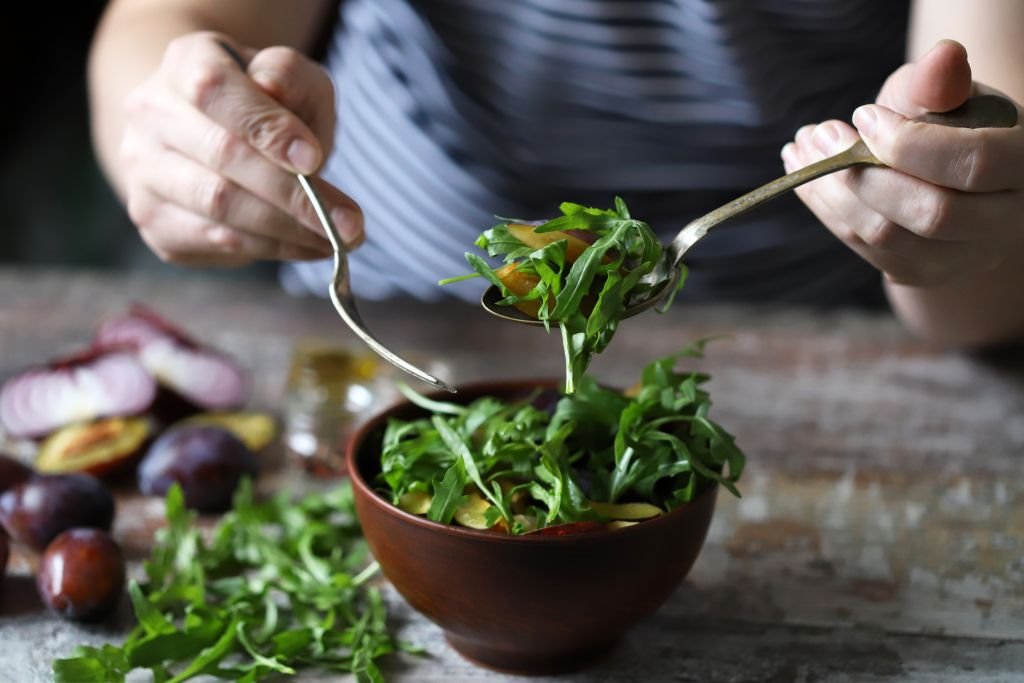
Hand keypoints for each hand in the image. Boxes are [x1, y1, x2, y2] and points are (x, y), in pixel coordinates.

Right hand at [120, 31, 362, 265]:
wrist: (209, 133)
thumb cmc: (264, 104)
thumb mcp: (293, 78)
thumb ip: (292, 78)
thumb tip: (283, 113)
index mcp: (184, 62)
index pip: (215, 90)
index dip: (267, 128)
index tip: (315, 159)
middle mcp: (150, 112)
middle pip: (222, 156)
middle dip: (294, 196)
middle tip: (350, 223)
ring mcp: (142, 169)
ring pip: (219, 207)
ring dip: (288, 231)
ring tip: (338, 239)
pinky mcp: (153, 219)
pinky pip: (215, 241)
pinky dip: (272, 249)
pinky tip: (309, 247)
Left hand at [782, 40, 1023, 287]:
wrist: (948, 179)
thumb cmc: (949, 126)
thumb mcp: (948, 97)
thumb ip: (940, 84)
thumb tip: (941, 55)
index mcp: (1023, 168)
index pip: (974, 164)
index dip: (911, 143)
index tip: (862, 114)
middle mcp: (1001, 223)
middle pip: (930, 213)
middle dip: (863, 173)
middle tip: (819, 134)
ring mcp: (958, 257)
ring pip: (887, 235)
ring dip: (831, 192)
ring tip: (801, 150)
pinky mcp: (915, 272)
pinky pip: (862, 246)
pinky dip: (826, 209)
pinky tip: (803, 176)